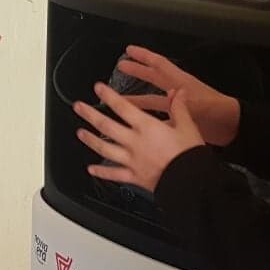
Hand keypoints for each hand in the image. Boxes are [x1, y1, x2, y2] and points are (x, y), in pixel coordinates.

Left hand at [73, 84, 204, 193]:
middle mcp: (135, 143)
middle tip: (79, 107)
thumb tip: (177, 92)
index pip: (123, 107)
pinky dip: (101, 172)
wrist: (191, 181)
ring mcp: (132, 161)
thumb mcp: (187, 126)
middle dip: (90, 115)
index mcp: (147, 128)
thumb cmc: (189, 155)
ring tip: (80, 134)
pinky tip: (92, 169)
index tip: (98, 88)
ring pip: (105, 149)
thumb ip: (179, 108)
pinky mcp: (134, 177)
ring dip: (90, 141)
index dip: (108, 96)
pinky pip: (114, 174)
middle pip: (107, 126)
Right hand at [114, 46, 240, 146]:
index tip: (129, 50)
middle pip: (153, 78)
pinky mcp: (180, 120)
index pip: (159, 65)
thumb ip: (184, 100)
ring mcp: (178, 106)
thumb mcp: (200, 104)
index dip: (144, 56)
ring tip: (120, 98)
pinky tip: (137, 123)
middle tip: (120, 66)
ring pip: (153, 99)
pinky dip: (149, 119)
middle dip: (137, 71)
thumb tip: (170, 94)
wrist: (231, 127)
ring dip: (138, 98)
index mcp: (180, 83)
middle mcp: (176, 92)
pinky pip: (160, 117)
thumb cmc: (216, 112)